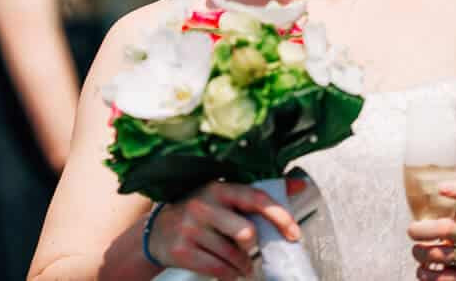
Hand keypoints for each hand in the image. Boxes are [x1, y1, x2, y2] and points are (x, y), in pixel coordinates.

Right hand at [148, 180, 302, 280]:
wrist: (157, 231)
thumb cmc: (198, 213)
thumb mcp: (224, 197)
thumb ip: (259, 194)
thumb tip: (298, 184)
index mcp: (218, 188)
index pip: (255, 198)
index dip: (279, 216)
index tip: (293, 233)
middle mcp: (203, 205)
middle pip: (246, 234)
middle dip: (253, 247)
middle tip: (249, 248)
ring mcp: (191, 229)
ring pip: (234, 257)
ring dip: (243, 265)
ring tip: (238, 261)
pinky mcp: (183, 251)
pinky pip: (220, 271)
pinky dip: (230, 275)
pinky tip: (227, 269)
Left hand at [407, 180, 455, 280]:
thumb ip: (445, 209)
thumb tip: (410, 195)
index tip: (441, 188)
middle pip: (446, 228)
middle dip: (422, 229)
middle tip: (411, 231)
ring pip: (437, 255)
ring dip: (419, 253)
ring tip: (418, 251)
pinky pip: (438, 279)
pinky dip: (423, 273)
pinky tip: (424, 269)